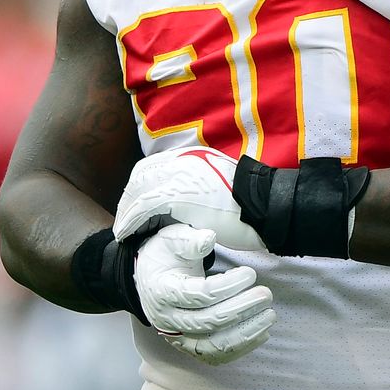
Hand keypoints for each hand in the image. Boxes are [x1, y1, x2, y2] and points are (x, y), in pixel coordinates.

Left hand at [113, 147, 267, 250]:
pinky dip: (131, 220)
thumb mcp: (221, 185)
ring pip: (139, 191)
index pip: (154, 166)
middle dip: (128, 198)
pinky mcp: (178, 194)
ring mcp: (180, 174)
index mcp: (194, 155)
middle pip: (141, 176)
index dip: (139, 187)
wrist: (267, 207)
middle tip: (124, 220)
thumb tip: (186, 198)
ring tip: (123, 231)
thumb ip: (200, 185)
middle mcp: (183, 159)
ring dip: (126, 211)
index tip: (134, 205)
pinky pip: (144, 207)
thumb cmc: (251, 204)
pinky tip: (127, 234)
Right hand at [135, 223, 275, 364]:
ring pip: (214, 345)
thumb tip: (209, 238)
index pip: (200, 295)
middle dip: (242, 308)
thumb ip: (190, 240)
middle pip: (209, 321)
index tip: (250, 274)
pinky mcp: (189, 347)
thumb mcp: (172, 239)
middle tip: (266, 294)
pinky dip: (241, 348)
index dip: (229, 286)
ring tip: (270, 315)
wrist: (148, 279)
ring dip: (246, 332)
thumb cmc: (164, 256)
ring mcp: (178, 337)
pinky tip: (261, 332)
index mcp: (162, 291)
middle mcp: (167, 319)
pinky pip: (217, 355)